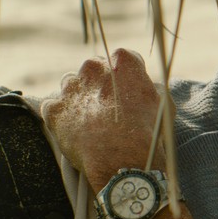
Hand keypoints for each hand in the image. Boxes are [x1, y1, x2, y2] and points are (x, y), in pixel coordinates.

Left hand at [42, 48, 167, 188]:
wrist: (123, 160)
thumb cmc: (147, 131)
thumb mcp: (163, 103)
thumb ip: (152, 86)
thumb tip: (149, 86)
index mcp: (122, 61)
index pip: (123, 59)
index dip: (127, 76)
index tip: (129, 91)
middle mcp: (93, 67)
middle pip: (94, 69)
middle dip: (100, 83)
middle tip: (110, 107)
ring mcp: (70, 88)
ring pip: (72, 85)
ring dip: (79, 97)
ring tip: (91, 119)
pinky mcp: (54, 109)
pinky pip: (54, 107)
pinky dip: (62, 116)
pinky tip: (76, 129)